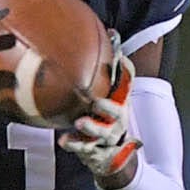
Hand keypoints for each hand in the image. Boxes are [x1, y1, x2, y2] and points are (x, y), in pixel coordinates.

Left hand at [57, 48, 140, 187]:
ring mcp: (108, 138)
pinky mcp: (96, 152)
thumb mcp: (104, 95)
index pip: (127, 84)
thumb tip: (103, 34)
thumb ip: (101, 71)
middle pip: (117, 114)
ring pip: (102, 133)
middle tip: (96, 102)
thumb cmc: (103, 118)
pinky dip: (74, 144)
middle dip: (108, 108)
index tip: (120, 59)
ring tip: (80, 123)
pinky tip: (63, 141)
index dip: (125, 72)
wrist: (108, 155)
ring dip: (91, 127)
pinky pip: (85, 149)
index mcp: (120, 102)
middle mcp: (118, 120)